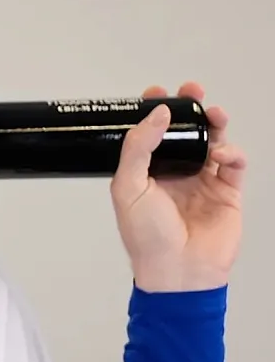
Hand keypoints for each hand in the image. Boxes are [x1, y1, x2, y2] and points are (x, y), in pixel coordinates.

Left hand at [111, 82, 244, 292]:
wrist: (178, 270)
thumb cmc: (146, 235)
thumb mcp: (128, 187)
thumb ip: (138, 148)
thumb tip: (156, 114)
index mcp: (146, 172)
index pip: (151, 135)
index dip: (155, 112)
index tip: (158, 92)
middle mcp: (174, 173)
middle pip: (185, 132)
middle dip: (190, 109)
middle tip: (192, 90)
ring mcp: (202, 182)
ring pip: (212, 142)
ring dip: (214, 124)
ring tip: (213, 113)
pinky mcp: (226, 192)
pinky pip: (234, 164)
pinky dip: (232, 152)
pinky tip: (222, 153)